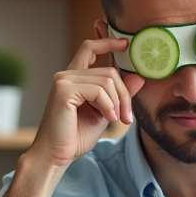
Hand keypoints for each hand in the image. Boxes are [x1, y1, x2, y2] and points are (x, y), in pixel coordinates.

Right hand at [30, 37, 144, 167]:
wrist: (56, 155)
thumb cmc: (76, 136)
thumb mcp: (106, 112)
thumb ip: (119, 94)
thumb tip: (139, 77)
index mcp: (75, 78)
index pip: (90, 48)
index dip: (107, 40)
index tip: (124, 42)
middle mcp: (67, 75)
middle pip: (109, 70)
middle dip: (124, 94)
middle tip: (127, 116)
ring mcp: (64, 80)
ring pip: (107, 80)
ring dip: (118, 102)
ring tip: (115, 119)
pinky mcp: (64, 90)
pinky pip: (99, 90)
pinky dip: (108, 106)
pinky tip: (108, 118)